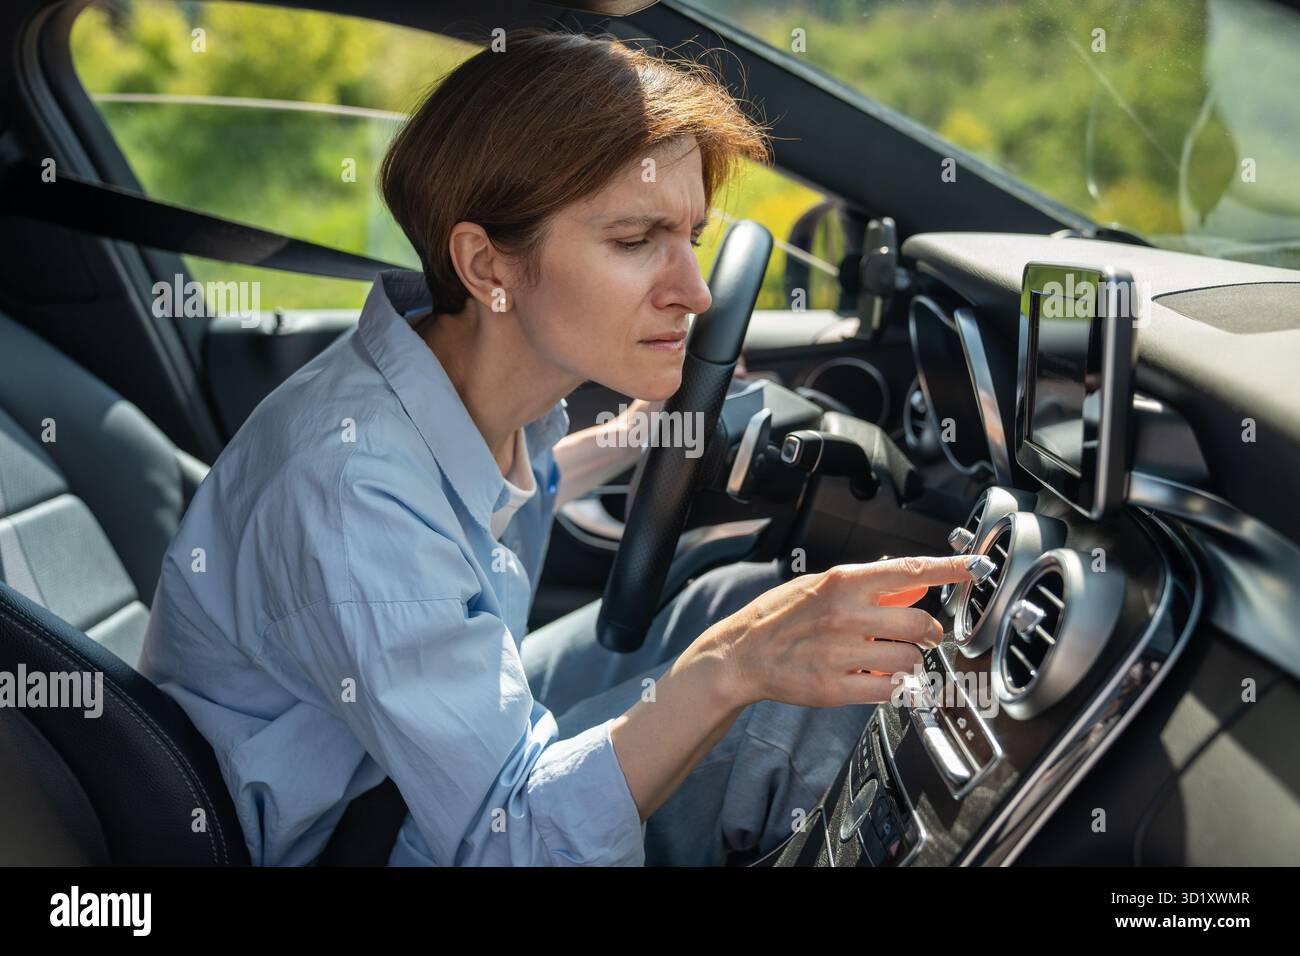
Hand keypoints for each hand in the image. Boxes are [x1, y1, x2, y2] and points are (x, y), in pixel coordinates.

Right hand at [702, 555, 975, 708]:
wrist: (742, 654)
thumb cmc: (781, 617)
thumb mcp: (822, 587)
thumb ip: (870, 588)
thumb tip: (916, 587)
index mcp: (843, 582)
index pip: (909, 571)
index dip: (949, 570)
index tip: (976, 569)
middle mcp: (845, 614)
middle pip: (920, 623)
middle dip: (930, 633)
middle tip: (924, 636)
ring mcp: (840, 653)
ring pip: (910, 660)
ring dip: (910, 662)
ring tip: (891, 658)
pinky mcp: (836, 687)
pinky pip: (890, 690)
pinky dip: (896, 687)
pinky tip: (883, 680)